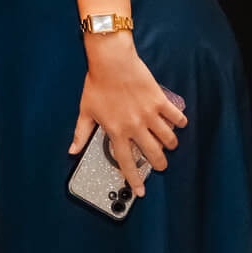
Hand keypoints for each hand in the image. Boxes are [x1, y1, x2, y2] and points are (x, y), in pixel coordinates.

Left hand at [71, 32, 185, 199]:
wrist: (111, 60)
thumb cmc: (97, 83)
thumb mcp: (85, 110)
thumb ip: (80, 134)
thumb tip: (72, 151)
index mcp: (116, 131)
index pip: (126, 162)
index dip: (134, 179)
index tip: (140, 191)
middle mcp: (135, 126)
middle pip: (153, 154)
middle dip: (159, 164)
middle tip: (160, 165)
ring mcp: (149, 114)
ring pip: (168, 139)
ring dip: (170, 144)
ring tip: (168, 144)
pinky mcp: (159, 101)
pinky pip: (176, 117)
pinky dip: (179, 122)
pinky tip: (177, 123)